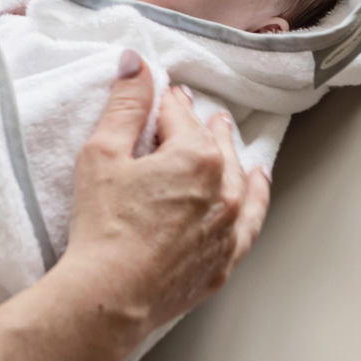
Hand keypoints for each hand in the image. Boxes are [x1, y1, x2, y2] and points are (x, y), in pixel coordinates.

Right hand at [56, 52, 270, 360]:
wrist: (110, 296)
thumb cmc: (103, 226)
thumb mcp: (103, 153)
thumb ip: (125, 104)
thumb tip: (138, 64)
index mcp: (197, 156)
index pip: (180, 115)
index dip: (165, 101)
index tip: (160, 92)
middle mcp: (225, 189)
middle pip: (214, 143)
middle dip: (200, 123)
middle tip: (190, 111)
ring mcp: (230, 228)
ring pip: (239, 178)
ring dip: (231, 153)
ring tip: (224, 135)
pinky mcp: (224, 260)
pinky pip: (251, 220)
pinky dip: (255, 197)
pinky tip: (257, 184)